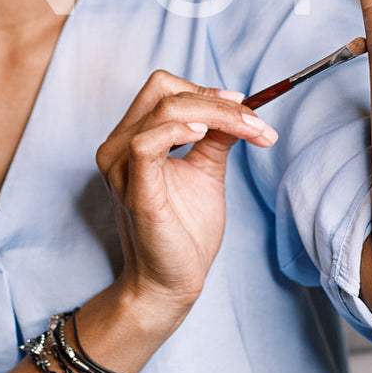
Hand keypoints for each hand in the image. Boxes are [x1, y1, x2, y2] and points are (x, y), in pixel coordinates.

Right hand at [95, 71, 277, 316]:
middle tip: (252, 120)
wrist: (172, 283)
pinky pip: (147, 142)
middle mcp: (118, 147)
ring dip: (216, 113)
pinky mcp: (134, 188)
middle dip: (214, 98)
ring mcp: (121, 167)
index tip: (245, 105)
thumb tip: (240, 107)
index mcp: (132, 140)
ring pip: (164, 109)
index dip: (205, 90)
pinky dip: (179, 128)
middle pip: (163, 89)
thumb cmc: (184, 232)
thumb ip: (217, 137)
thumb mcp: (206, 171)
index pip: (164, 90)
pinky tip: (205, 134)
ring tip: (249, 129)